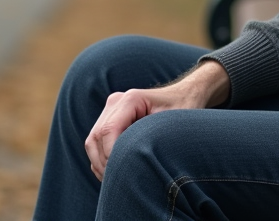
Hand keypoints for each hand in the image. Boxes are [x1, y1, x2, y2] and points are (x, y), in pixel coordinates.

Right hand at [84, 60, 228, 180]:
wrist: (186, 96)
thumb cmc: (184, 110)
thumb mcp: (173, 125)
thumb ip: (151, 140)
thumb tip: (132, 163)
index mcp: (131, 99)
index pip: (108, 130)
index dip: (111, 155)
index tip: (123, 173)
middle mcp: (116, 102)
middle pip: (96, 138)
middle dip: (105, 163)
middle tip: (120, 182)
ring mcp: (111, 110)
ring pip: (93, 142)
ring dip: (101, 164)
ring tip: (118, 179)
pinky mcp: (110, 120)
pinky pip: (96, 144)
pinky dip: (101, 161)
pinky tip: (116, 173)